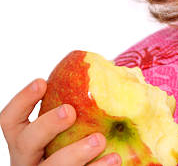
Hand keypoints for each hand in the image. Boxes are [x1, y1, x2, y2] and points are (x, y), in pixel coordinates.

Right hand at [0, 78, 120, 165]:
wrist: (90, 164)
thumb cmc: (82, 138)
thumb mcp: (73, 124)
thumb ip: (81, 105)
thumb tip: (115, 74)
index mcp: (25, 139)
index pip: (10, 119)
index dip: (22, 101)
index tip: (42, 82)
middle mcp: (29, 159)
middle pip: (26, 142)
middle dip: (46, 125)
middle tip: (69, 111)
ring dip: (74, 153)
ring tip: (99, 140)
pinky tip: (114, 157)